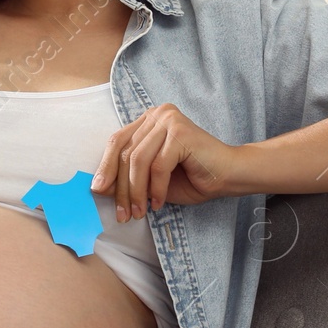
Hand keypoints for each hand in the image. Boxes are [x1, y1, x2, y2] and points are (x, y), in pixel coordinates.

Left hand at [89, 103, 238, 220]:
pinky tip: (159, 203)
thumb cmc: (193, 177)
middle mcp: (157, 114)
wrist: (230, 175)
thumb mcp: (152, 180)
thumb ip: (128, 177)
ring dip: (136, 192)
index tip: (98, 192)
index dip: (106, 167)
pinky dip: (156, 189)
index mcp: (148, 120)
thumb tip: (99, 186)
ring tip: (139, 212)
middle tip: (121, 213)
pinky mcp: (180, 133)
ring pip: (138, 160)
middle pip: (125, 152)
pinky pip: (158, 166)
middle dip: (120, 187)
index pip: (118, 142)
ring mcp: (169, 120)